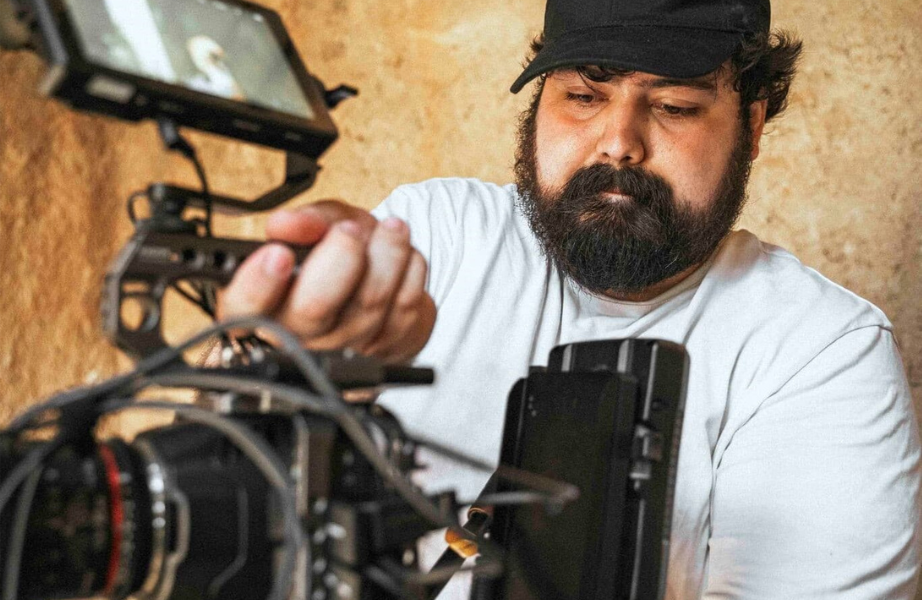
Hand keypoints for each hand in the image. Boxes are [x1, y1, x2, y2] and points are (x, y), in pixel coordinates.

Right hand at [218, 200, 435, 363]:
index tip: (279, 254)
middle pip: (313, 309)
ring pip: (369, 303)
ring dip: (387, 255)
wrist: (386, 291)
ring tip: (392, 229)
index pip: (244, 309)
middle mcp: (300, 336)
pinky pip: (405, 307)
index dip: (258, 285)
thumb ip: (306, 221)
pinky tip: (404, 258)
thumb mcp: (320, 227)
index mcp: (265, 306)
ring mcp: (345, 348)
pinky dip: (410, 272)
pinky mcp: (387, 350)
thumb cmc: (340, 260)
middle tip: (349, 231)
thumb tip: (287, 224)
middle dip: (339, 259)